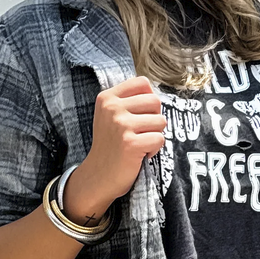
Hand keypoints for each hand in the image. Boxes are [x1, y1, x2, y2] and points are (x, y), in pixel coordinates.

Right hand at [86, 75, 166, 200]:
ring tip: (139, 143)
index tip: (141, 115)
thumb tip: (155, 95)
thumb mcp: (110, 116)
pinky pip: (160, 139)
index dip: (149, 100)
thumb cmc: (111, 145)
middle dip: (154, 118)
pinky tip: (141, 154)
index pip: (142, 83)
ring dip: (155, 135)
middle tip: (141, 132)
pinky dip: (155, 149)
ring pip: (161, 120)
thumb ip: (129, 101)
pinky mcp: (131, 143)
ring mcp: (121, 125)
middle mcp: (112, 108)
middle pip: (155, 101)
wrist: (99, 176)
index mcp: (107, 97)